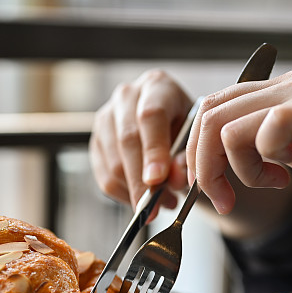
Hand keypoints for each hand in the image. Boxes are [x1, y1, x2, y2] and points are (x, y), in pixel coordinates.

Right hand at [90, 69, 191, 208]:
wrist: (173, 122)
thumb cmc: (188, 128)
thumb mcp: (196, 138)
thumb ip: (186, 158)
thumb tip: (171, 181)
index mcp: (157, 86)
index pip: (150, 116)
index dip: (154, 150)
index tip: (158, 179)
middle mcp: (127, 96)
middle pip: (127, 140)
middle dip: (141, 179)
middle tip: (156, 206)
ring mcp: (106, 117)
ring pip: (113, 162)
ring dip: (135, 191)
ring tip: (161, 204)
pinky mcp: (95, 140)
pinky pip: (104, 176)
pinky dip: (124, 194)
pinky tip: (143, 200)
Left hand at [187, 70, 291, 217]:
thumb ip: (270, 150)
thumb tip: (228, 162)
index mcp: (283, 91)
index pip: (214, 107)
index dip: (198, 150)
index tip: (212, 188)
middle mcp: (290, 84)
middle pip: (208, 112)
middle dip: (201, 163)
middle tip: (221, 198)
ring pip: (225, 123)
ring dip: (227, 168)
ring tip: (259, 189)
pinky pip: (265, 130)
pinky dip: (261, 163)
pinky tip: (288, 180)